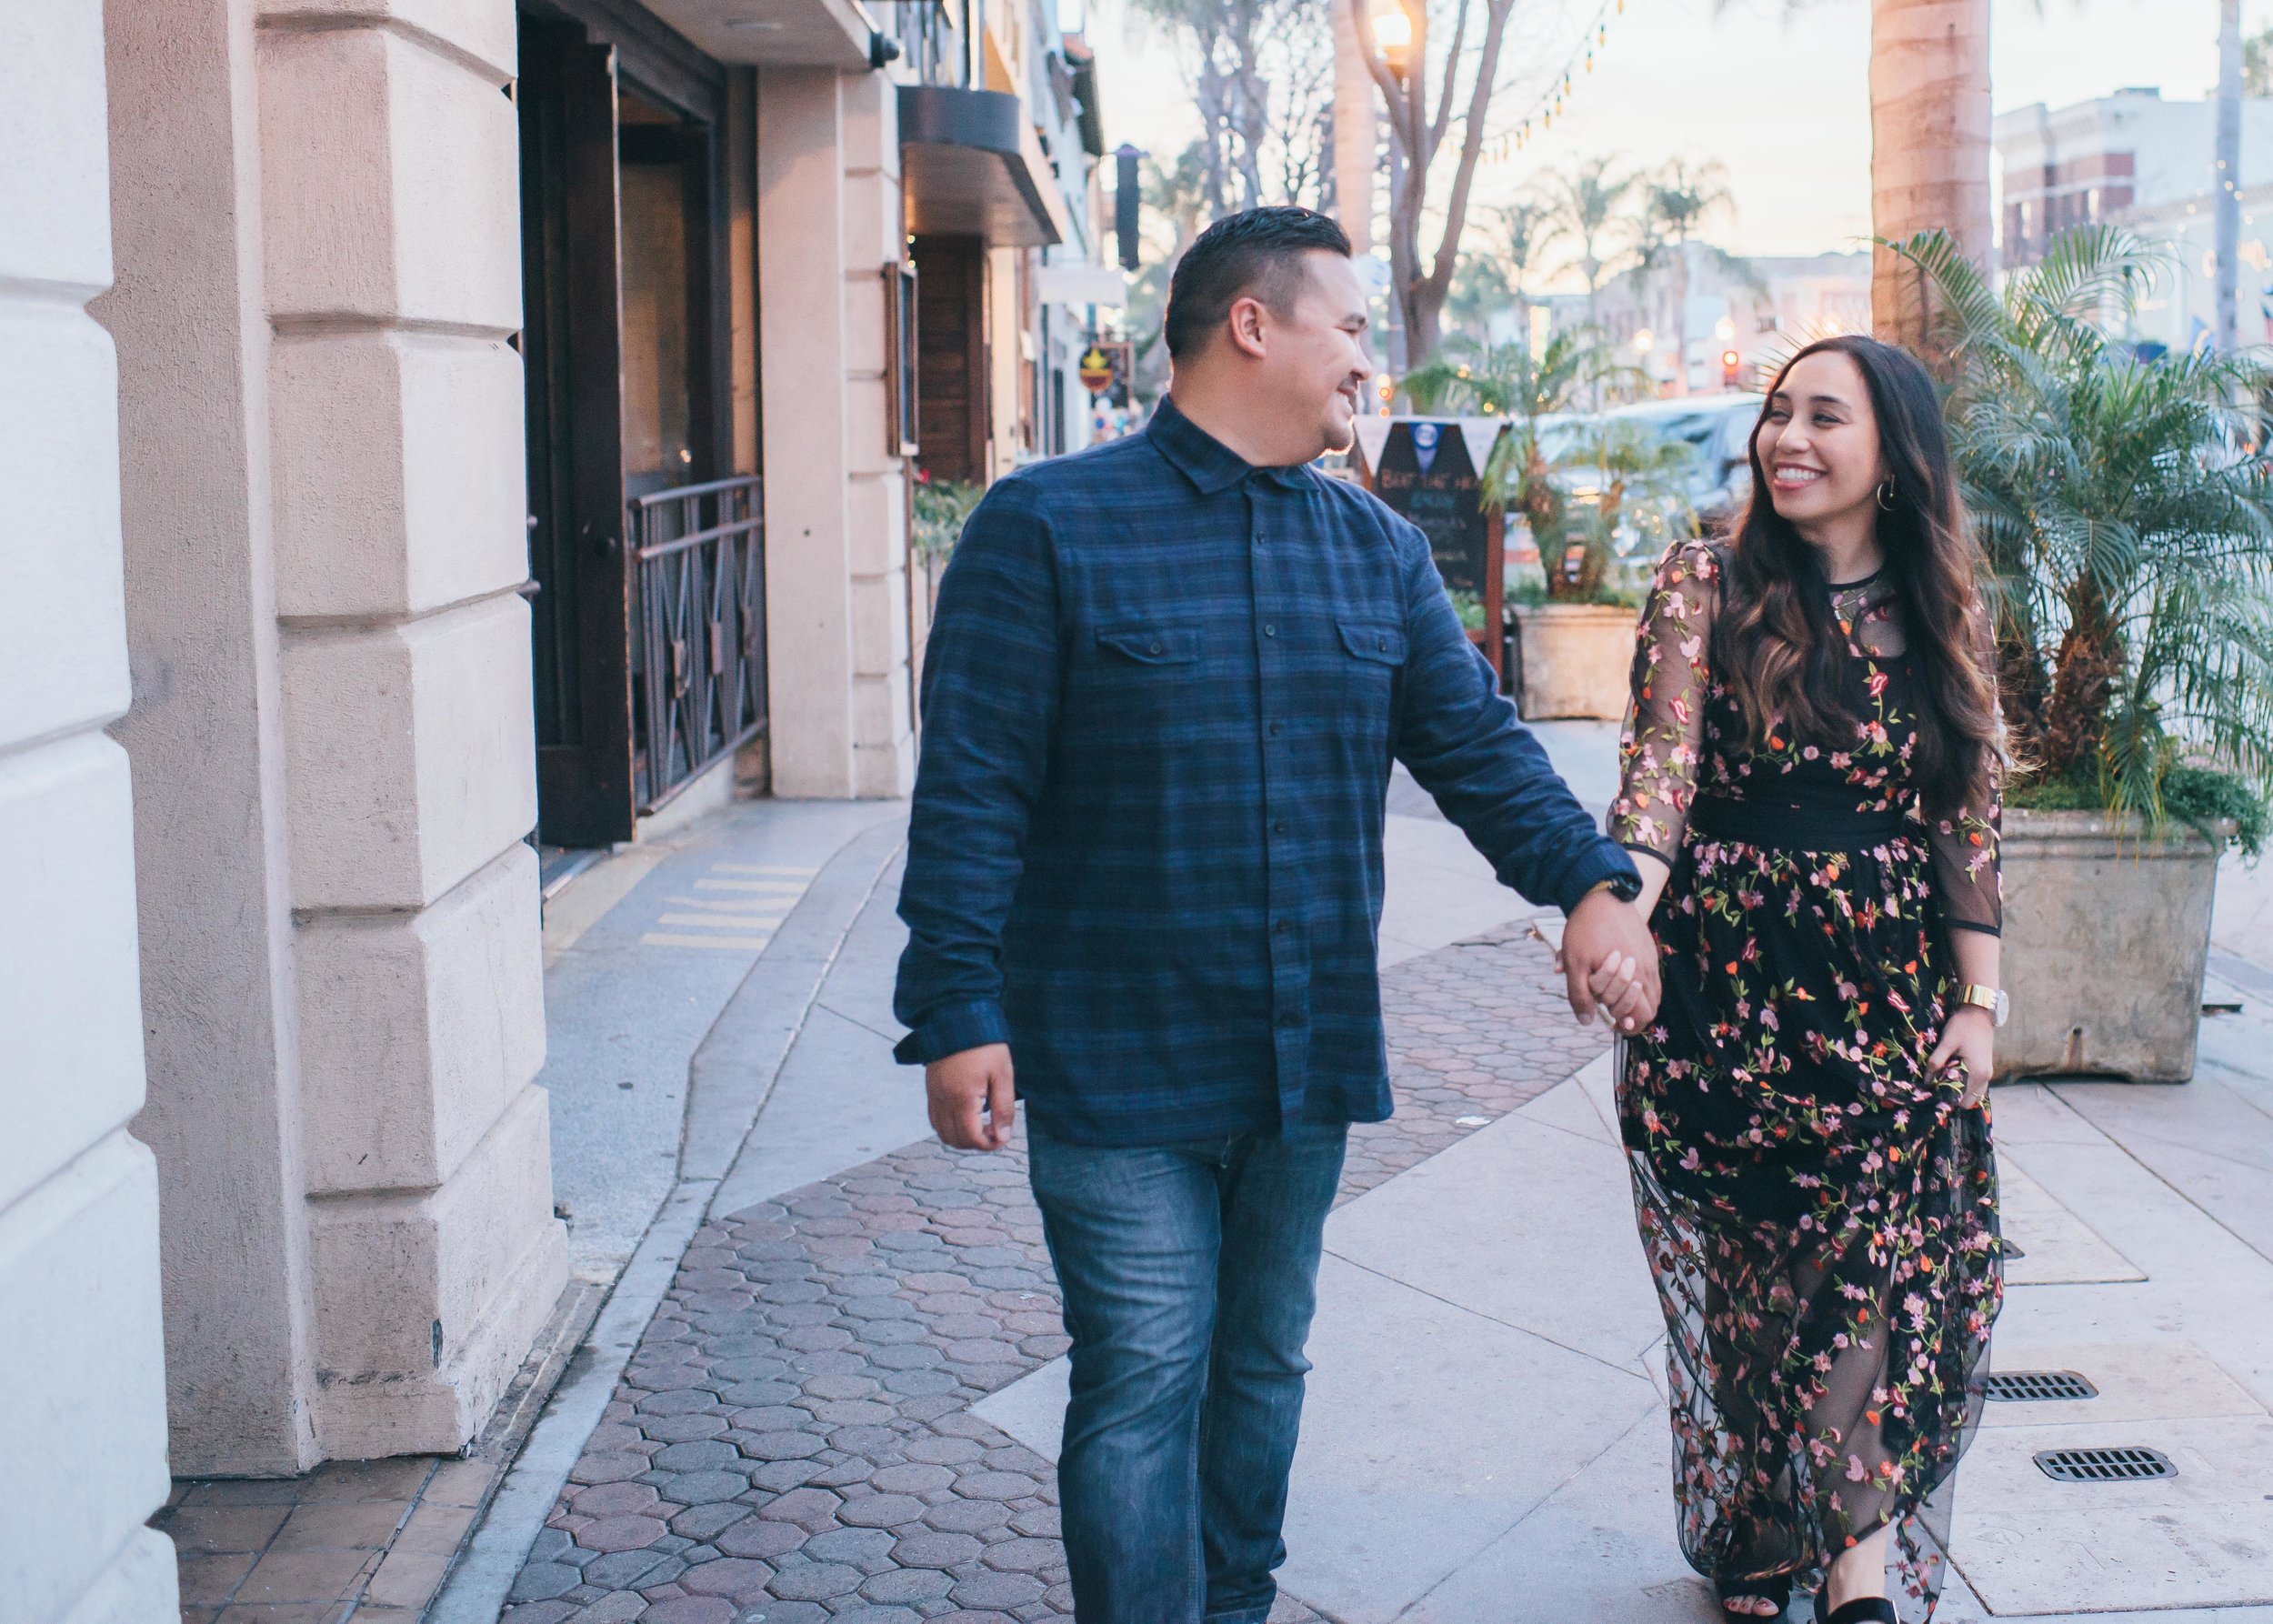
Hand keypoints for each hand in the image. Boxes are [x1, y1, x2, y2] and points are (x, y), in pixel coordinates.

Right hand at [926, 1043, 1016, 1150]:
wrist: (957, 1017)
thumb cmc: (984, 1044)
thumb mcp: (1002, 1074)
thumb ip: (1003, 1108)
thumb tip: (1002, 1136)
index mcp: (962, 1098)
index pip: (971, 1137)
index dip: (989, 1145)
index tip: (1003, 1138)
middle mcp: (943, 1100)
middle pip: (955, 1140)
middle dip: (976, 1143)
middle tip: (995, 1132)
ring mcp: (934, 1095)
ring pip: (942, 1132)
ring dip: (962, 1137)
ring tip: (982, 1125)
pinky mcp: (930, 1089)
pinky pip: (935, 1119)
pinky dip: (949, 1126)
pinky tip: (966, 1116)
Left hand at [1557, 888, 1660, 1033]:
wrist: (1600, 894)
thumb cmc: (1585, 929)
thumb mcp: (1575, 964)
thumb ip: (1580, 995)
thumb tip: (1587, 1021)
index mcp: (1633, 977)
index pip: (1643, 1016)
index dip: (1629, 1025)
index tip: (1614, 1023)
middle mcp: (1648, 970)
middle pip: (1651, 1008)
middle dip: (1631, 1012)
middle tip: (1611, 1009)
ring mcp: (1651, 958)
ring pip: (1652, 992)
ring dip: (1635, 999)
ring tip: (1615, 994)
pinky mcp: (1649, 947)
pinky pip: (1651, 975)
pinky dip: (1639, 984)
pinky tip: (1622, 978)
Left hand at [1929, 1006, 1993, 1107]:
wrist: (1979, 1012)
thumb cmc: (1962, 1026)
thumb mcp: (1946, 1043)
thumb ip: (1936, 1062)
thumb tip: (1926, 1081)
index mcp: (1977, 1073)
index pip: (1962, 1100)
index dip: (1946, 1099)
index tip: (1932, 1092)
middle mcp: (1985, 1077)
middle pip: (1968, 1100)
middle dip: (1952, 1096)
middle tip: (1936, 1086)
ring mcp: (1987, 1073)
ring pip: (1972, 1093)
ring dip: (1958, 1090)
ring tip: (1942, 1079)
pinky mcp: (1985, 1068)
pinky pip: (1975, 1085)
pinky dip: (1964, 1084)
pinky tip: (1951, 1073)